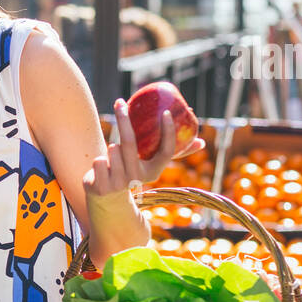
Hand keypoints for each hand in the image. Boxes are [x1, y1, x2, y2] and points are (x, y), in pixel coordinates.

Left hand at [84, 98, 205, 197]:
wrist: (108, 199)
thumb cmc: (133, 173)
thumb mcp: (151, 165)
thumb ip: (173, 153)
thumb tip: (202, 142)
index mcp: (153, 173)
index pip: (166, 151)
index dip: (169, 132)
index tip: (167, 112)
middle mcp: (138, 179)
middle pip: (129, 143)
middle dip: (124, 119)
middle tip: (120, 102)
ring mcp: (119, 183)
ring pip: (112, 149)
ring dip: (110, 147)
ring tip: (113, 158)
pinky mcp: (102, 186)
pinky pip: (99, 160)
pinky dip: (99, 160)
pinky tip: (102, 170)